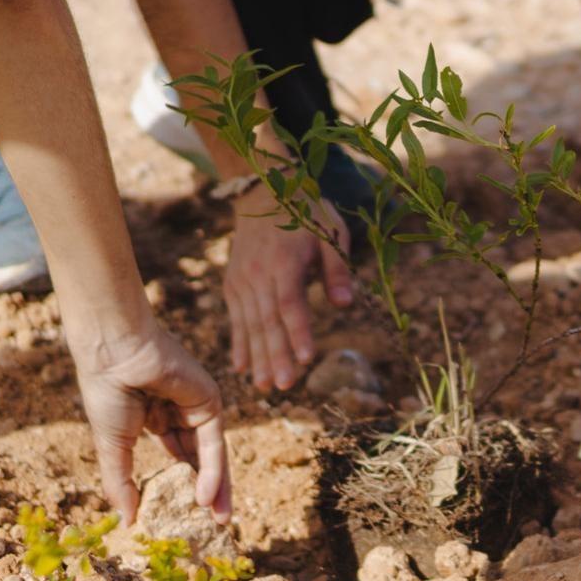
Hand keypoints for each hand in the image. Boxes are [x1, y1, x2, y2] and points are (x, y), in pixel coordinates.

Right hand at [73, 324, 229, 524]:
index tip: (183, 518)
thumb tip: (126, 521)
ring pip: (210, 455)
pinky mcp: (209, 401)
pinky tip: (206, 497)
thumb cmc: (106, 393)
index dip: (180, 486)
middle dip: (206, 493)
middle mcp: (178, 412)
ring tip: (219, 522)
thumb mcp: (112, 446)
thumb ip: (121, 483)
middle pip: (198, 459)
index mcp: (152, 418)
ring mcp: (195, 406)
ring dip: (217, 488)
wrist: (115, 353)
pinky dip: (211, 471)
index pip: (175, 457)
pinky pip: (212, 443)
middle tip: (214, 527)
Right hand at [224, 192, 353, 392]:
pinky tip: (242, 369)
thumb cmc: (306, 215)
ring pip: (250, 324)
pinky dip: (239, 344)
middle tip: (283, 386)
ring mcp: (242, 281)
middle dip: (275, 355)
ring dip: (257, 357)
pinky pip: (236, 319)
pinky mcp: (234, 285)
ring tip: (264, 386)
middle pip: (267, 321)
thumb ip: (338, 269)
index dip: (298, 332)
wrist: (262, 193)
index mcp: (285, 262)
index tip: (306, 359)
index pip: (291, 303)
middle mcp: (259, 274)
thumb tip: (346, 303)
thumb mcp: (330, 233)